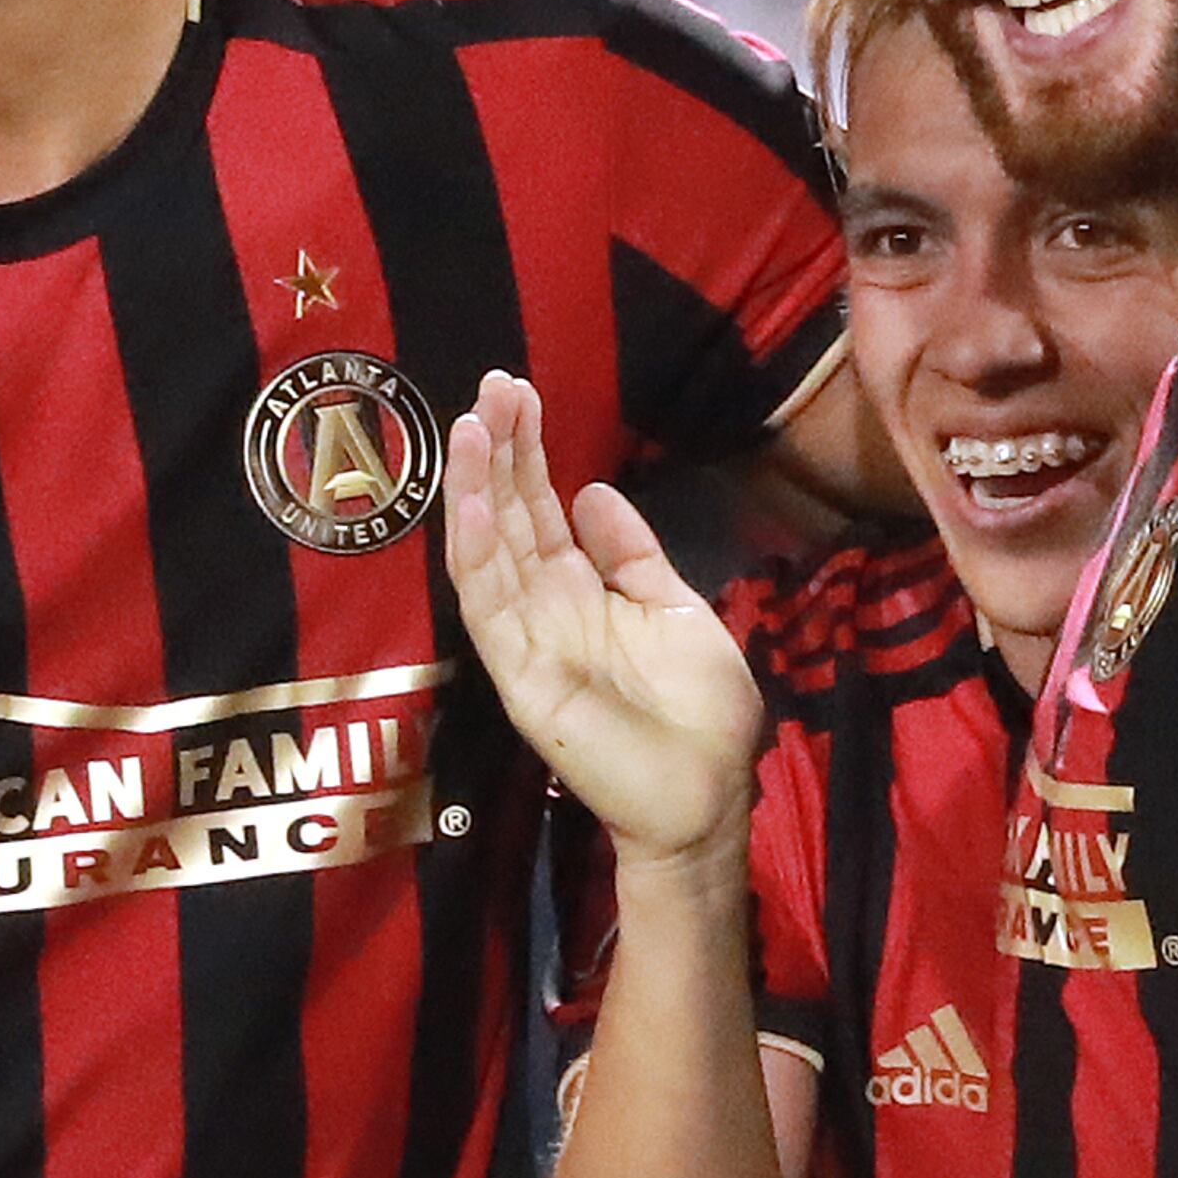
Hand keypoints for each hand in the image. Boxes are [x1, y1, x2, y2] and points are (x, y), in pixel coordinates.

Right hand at [445, 373, 763, 868]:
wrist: (707, 794)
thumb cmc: (700, 710)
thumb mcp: (674, 608)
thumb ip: (631, 554)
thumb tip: (590, 491)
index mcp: (580, 590)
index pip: (538, 509)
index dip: (527, 452)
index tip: (519, 392)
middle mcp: (543, 606)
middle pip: (508, 516)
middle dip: (499, 450)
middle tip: (491, 383)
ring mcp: (526, 639)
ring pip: (487, 551)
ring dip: (476, 488)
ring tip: (472, 424)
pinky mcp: (519, 674)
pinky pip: (488, 606)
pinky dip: (475, 551)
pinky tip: (470, 500)